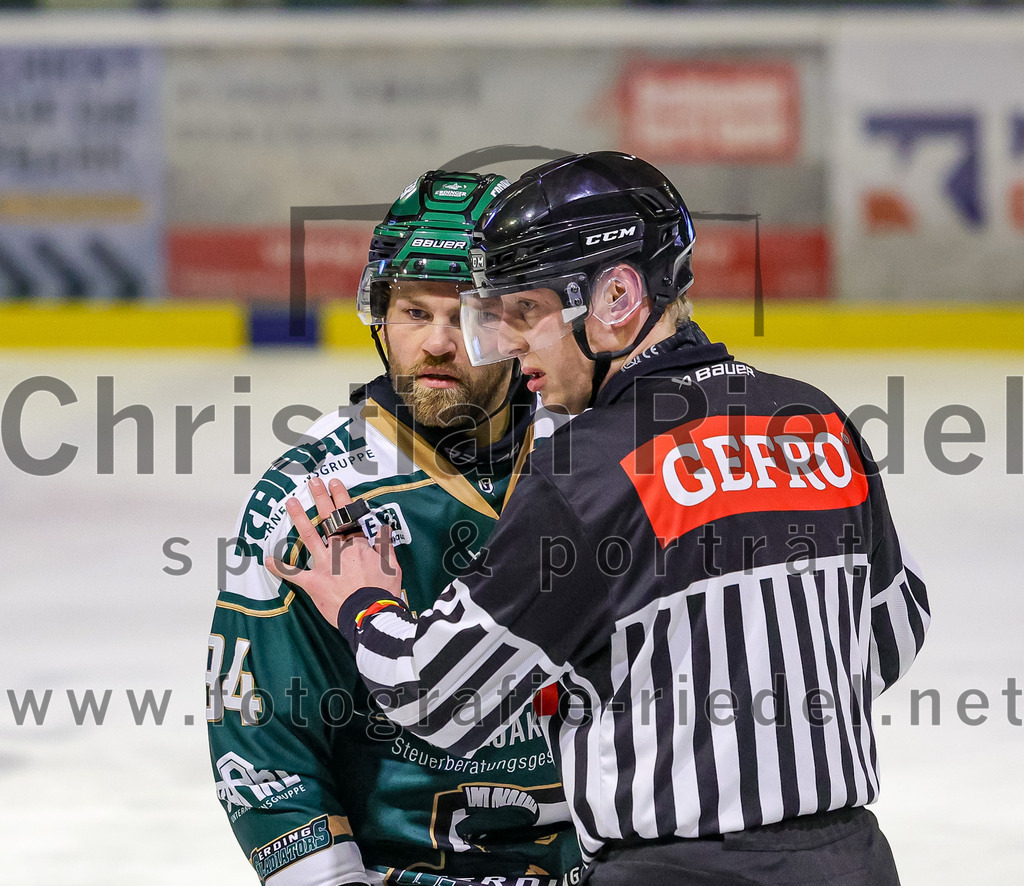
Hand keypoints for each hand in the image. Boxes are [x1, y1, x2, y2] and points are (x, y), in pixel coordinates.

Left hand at [266, 476, 402, 626]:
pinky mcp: (315, 582)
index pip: (349, 518)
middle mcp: (341, 550)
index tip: (335, 485)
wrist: (371, 614)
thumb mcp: (392, 568)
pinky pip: (295, 574)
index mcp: (360, 546)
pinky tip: (267, 560)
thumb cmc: (383, 594)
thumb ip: (386, 547)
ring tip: (291, 502)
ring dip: (299, 517)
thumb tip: (384, 530)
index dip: (342, 499)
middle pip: (330, 519)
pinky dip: (280, 568)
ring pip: (310, 536)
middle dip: (321, 498)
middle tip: (314, 482)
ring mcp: (326, 565)